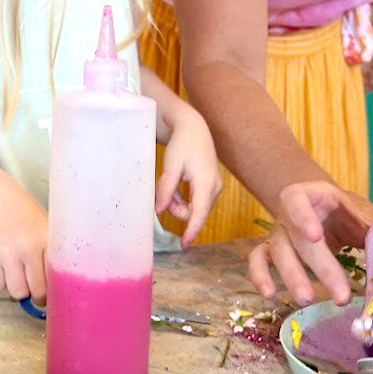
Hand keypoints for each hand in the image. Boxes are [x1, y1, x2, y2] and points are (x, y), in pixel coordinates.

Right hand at [0, 176, 48, 306]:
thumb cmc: (25, 217)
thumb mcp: (45, 228)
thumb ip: (52, 253)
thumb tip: (59, 287)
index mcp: (47, 240)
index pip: (57, 277)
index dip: (57, 290)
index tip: (55, 294)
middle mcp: (28, 248)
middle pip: (37, 291)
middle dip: (37, 296)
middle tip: (35, 289)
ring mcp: (7, 253)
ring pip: (16, 292)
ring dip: (17, 288)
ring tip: (17, 274)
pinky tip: (1, 266)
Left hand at [155, 103, 222, 246]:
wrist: (194, 128)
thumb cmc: (182, 144)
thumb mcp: (170, 166)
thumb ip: (165, 190)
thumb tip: (158, 211)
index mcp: (205, 183)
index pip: (199, 213)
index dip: (191, 230)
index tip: (184, 245)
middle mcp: (214, 187)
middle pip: (195, 212)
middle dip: (177, 209)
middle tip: (163, 194)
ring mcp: (214, 187)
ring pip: (195, 208)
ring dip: (179, 203)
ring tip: (169, 185)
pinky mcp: (211, 186)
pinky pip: (196, 201)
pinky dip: (184, 199)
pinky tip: (176, 185)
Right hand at [248, 181, 372, 306]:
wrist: (326, 210)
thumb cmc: (347, 213)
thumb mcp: (360, 213)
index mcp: (312, 196)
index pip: (297, 199)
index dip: (302, 216)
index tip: (316, 236)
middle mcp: (290, 214)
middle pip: (297, 238)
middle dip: (319, 267)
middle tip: (341, 296)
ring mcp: (279, 233)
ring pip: (278, 253)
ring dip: (291, 277)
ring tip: (306, 299)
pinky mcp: (272, 251)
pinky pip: (258, 261)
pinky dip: (259, 276)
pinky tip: (269, 295)